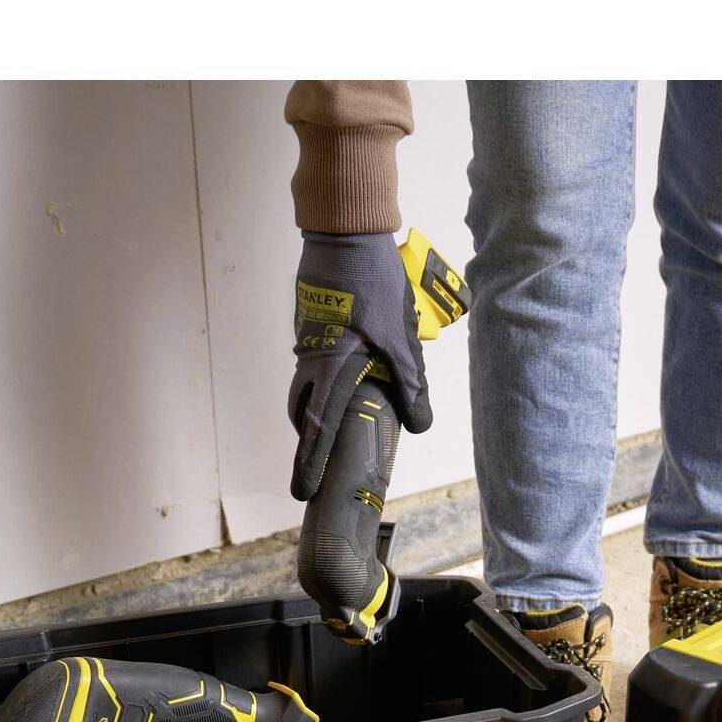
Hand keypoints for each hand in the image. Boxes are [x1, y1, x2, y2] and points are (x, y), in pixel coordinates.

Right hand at [288, 231, 431, 501]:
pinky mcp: (310, 323)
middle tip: (319, 461)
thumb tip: (420, 423)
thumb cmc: (373, 282)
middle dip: (310, 441)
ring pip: (305, 387)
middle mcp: (310, 359)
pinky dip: (323, 379)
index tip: (302, 490)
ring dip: (317, 409)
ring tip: (339, 421)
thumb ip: (411, 383)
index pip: (318, 427)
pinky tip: (349, 374)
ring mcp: (306, 339)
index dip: (310, 462)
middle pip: (303, 412)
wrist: (345, 232)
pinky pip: (311, 363)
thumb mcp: (401, 337)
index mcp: (330, 367)